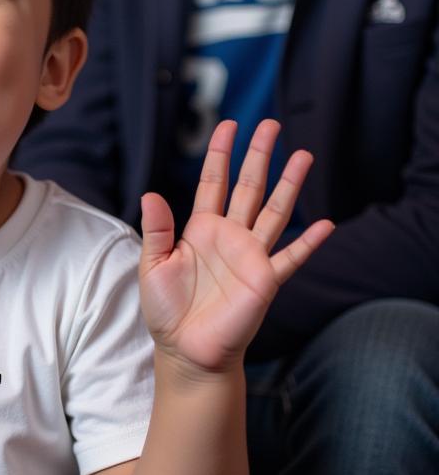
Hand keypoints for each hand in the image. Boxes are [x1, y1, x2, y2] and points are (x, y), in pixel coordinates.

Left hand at [139, 120, 333, 374]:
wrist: (185, 349)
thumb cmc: (166, 310)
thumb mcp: (153, 266)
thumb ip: (157, 230)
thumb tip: (150, 193)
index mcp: (200, 229)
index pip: (212, 183)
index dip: (220, 155)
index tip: (228, 125)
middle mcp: (229, 236)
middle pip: (247, 187)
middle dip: (258, 156)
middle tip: (270, 124)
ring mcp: (250, 256)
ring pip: (273, 212)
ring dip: (289, 185)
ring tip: (304, 155)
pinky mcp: (265, 281)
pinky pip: (291, 258)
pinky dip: (308, 243)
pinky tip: (325, 225)